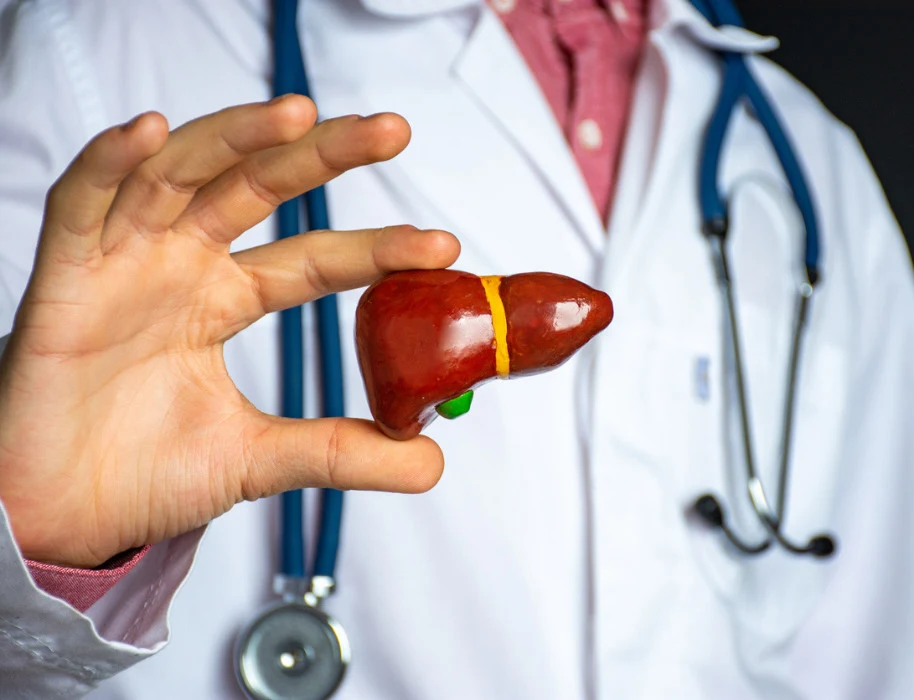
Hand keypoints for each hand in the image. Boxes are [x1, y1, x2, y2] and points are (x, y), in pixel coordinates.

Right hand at [0, 97, 458, 567]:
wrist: (61, 515)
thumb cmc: (145, 473)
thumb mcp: (261, 459)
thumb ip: (341, 452)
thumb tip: (431, 462)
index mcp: (226, 300)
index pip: (314, 259)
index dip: (375, 248)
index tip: (440, 247)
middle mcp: (182, 267)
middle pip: (258, 188)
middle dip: (322, 155)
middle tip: (391, 130)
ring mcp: (124, 264)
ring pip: (181, 174)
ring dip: (235, 137)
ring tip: (298, 115)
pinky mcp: (63, 279)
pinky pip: (81, 204)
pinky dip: (108, 165)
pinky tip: (147, 131)